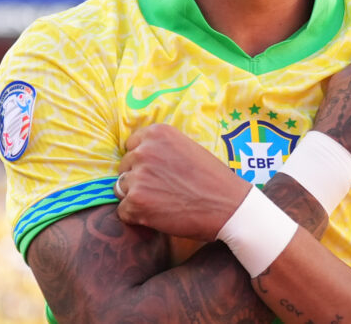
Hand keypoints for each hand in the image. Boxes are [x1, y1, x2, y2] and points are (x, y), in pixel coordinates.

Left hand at [115, 123, 250, 242]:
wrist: (229, 206)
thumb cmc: (212, 179)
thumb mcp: (186, 148)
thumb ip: (161, 148)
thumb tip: (137, 154)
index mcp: (157, 133)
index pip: (132, 145)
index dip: (142, 161)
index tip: (156, 172)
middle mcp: (144, 150)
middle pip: (125, 167)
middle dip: (138, 179)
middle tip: (161, 191)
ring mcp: (138, 176)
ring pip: (122, 189)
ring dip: (136, 198)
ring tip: (161, 204)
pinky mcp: (136, 201)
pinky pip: (124, 211)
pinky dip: (137, 217)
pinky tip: (158, 216)